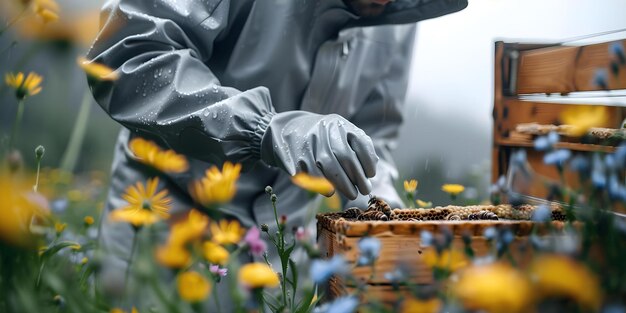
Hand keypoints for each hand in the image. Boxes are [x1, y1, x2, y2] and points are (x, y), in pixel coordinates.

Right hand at [261, 111, 377, 198]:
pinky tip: (331, 191)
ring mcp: (310, 144)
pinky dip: (325, 186)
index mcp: (339, 124)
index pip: (361, 142)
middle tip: (365, 190)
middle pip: (346, 157)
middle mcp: (324, 131)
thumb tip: (372, 168)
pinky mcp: (297, 157)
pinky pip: (313, 175)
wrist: (287, 129)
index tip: (371, 174)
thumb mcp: (340, 132)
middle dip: (358, 178)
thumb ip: (357, 146)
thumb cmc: (321, 136)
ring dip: (344, 184)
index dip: (368, 161)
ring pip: (330, 167)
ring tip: (352, 194)